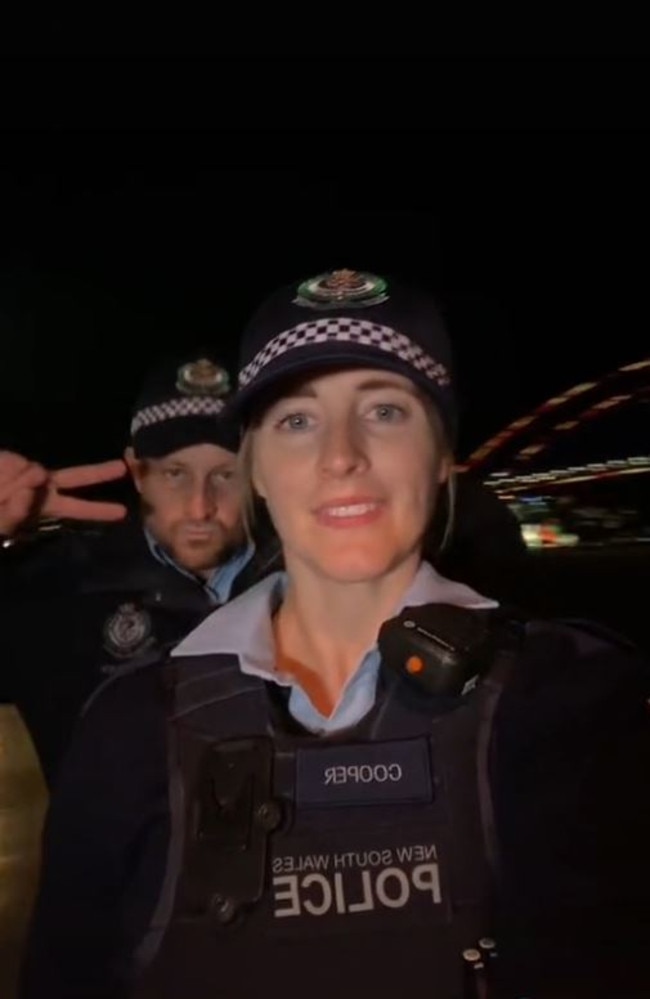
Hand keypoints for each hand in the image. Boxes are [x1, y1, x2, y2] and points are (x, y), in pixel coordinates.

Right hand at [0, 451, 127, 536]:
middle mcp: (46, 488)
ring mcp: (32, 473)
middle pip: (78, 476)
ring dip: (26, 484)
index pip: (78, 509)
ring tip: (5, 493)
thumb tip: (36, 478)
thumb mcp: (2, 525)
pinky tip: (2, 481)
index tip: (123, 514)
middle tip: (124, 468)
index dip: (99, 511)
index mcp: (48, 507)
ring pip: (41, 474)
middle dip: (100, 472)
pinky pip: (22, 468)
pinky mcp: (16, 461)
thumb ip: (16, 512)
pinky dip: (10, 476)